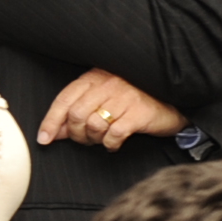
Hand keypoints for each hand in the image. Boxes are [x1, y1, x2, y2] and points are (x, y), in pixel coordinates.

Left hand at [37, 69, 185, 150]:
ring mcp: (125, 97)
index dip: (51, 121)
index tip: (45, 139)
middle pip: (77, 115)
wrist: (176, 99)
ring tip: (102, 140)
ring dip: (94, 140)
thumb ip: (79, 112)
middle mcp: (109, 84)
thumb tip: (55, 132)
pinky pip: (114, 134)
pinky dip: (110, 144)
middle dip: (76, 134)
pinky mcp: (140, 112)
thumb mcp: (104, 99)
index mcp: (96, 76)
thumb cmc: (137, 99)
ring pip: (94, 125)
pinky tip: (114, 144)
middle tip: (85, 140)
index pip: (65, 99)